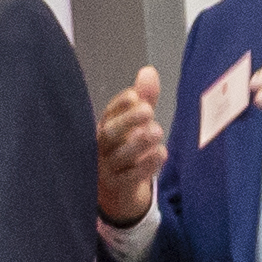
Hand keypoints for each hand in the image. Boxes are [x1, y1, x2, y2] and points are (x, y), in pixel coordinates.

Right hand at [95, 64, 166, 226]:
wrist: (117, 191)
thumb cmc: (127, 149)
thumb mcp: (136, 123)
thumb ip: (144, 98)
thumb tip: (148, 70)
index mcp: (104, 128)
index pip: (108, 114)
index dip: (120, 105)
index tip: (135, 96)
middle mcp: (100, 148)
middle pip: (109, 133)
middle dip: (128, 121)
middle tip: (149, 110)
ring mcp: (106, 169)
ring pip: (119, 156)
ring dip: (138, 143)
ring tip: (157, 132)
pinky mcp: (116, 187)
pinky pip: (129, 178)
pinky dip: (145, 166)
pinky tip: (160, 154)